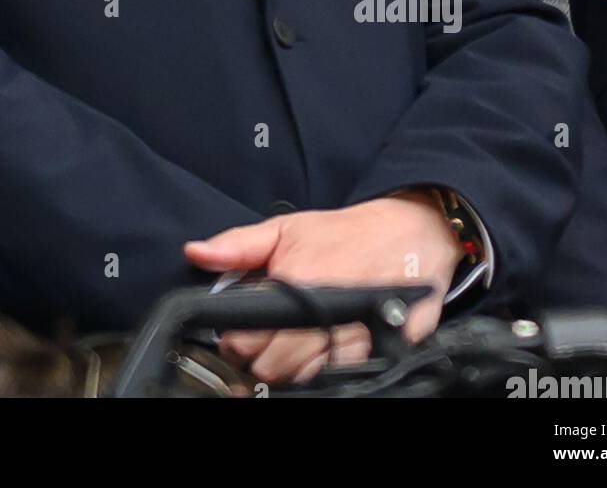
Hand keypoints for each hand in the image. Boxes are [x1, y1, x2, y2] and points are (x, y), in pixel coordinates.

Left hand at [184, 194, 461, 385]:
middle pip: (273, 368)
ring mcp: (356, 333)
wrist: (411, 232)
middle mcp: (324, 311)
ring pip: (306, 378)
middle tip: (268, 340)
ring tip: (298, 343)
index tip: (238, 335)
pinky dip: (332, 368)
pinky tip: (328, 350)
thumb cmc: (345, 233)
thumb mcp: (286, 228)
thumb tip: (196, 252)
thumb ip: (237, 245)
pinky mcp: (384, 348)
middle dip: (263, 358)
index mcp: (294, 280)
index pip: (245, 340)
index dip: (236, 342)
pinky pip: (345, 375)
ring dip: (296, 367)